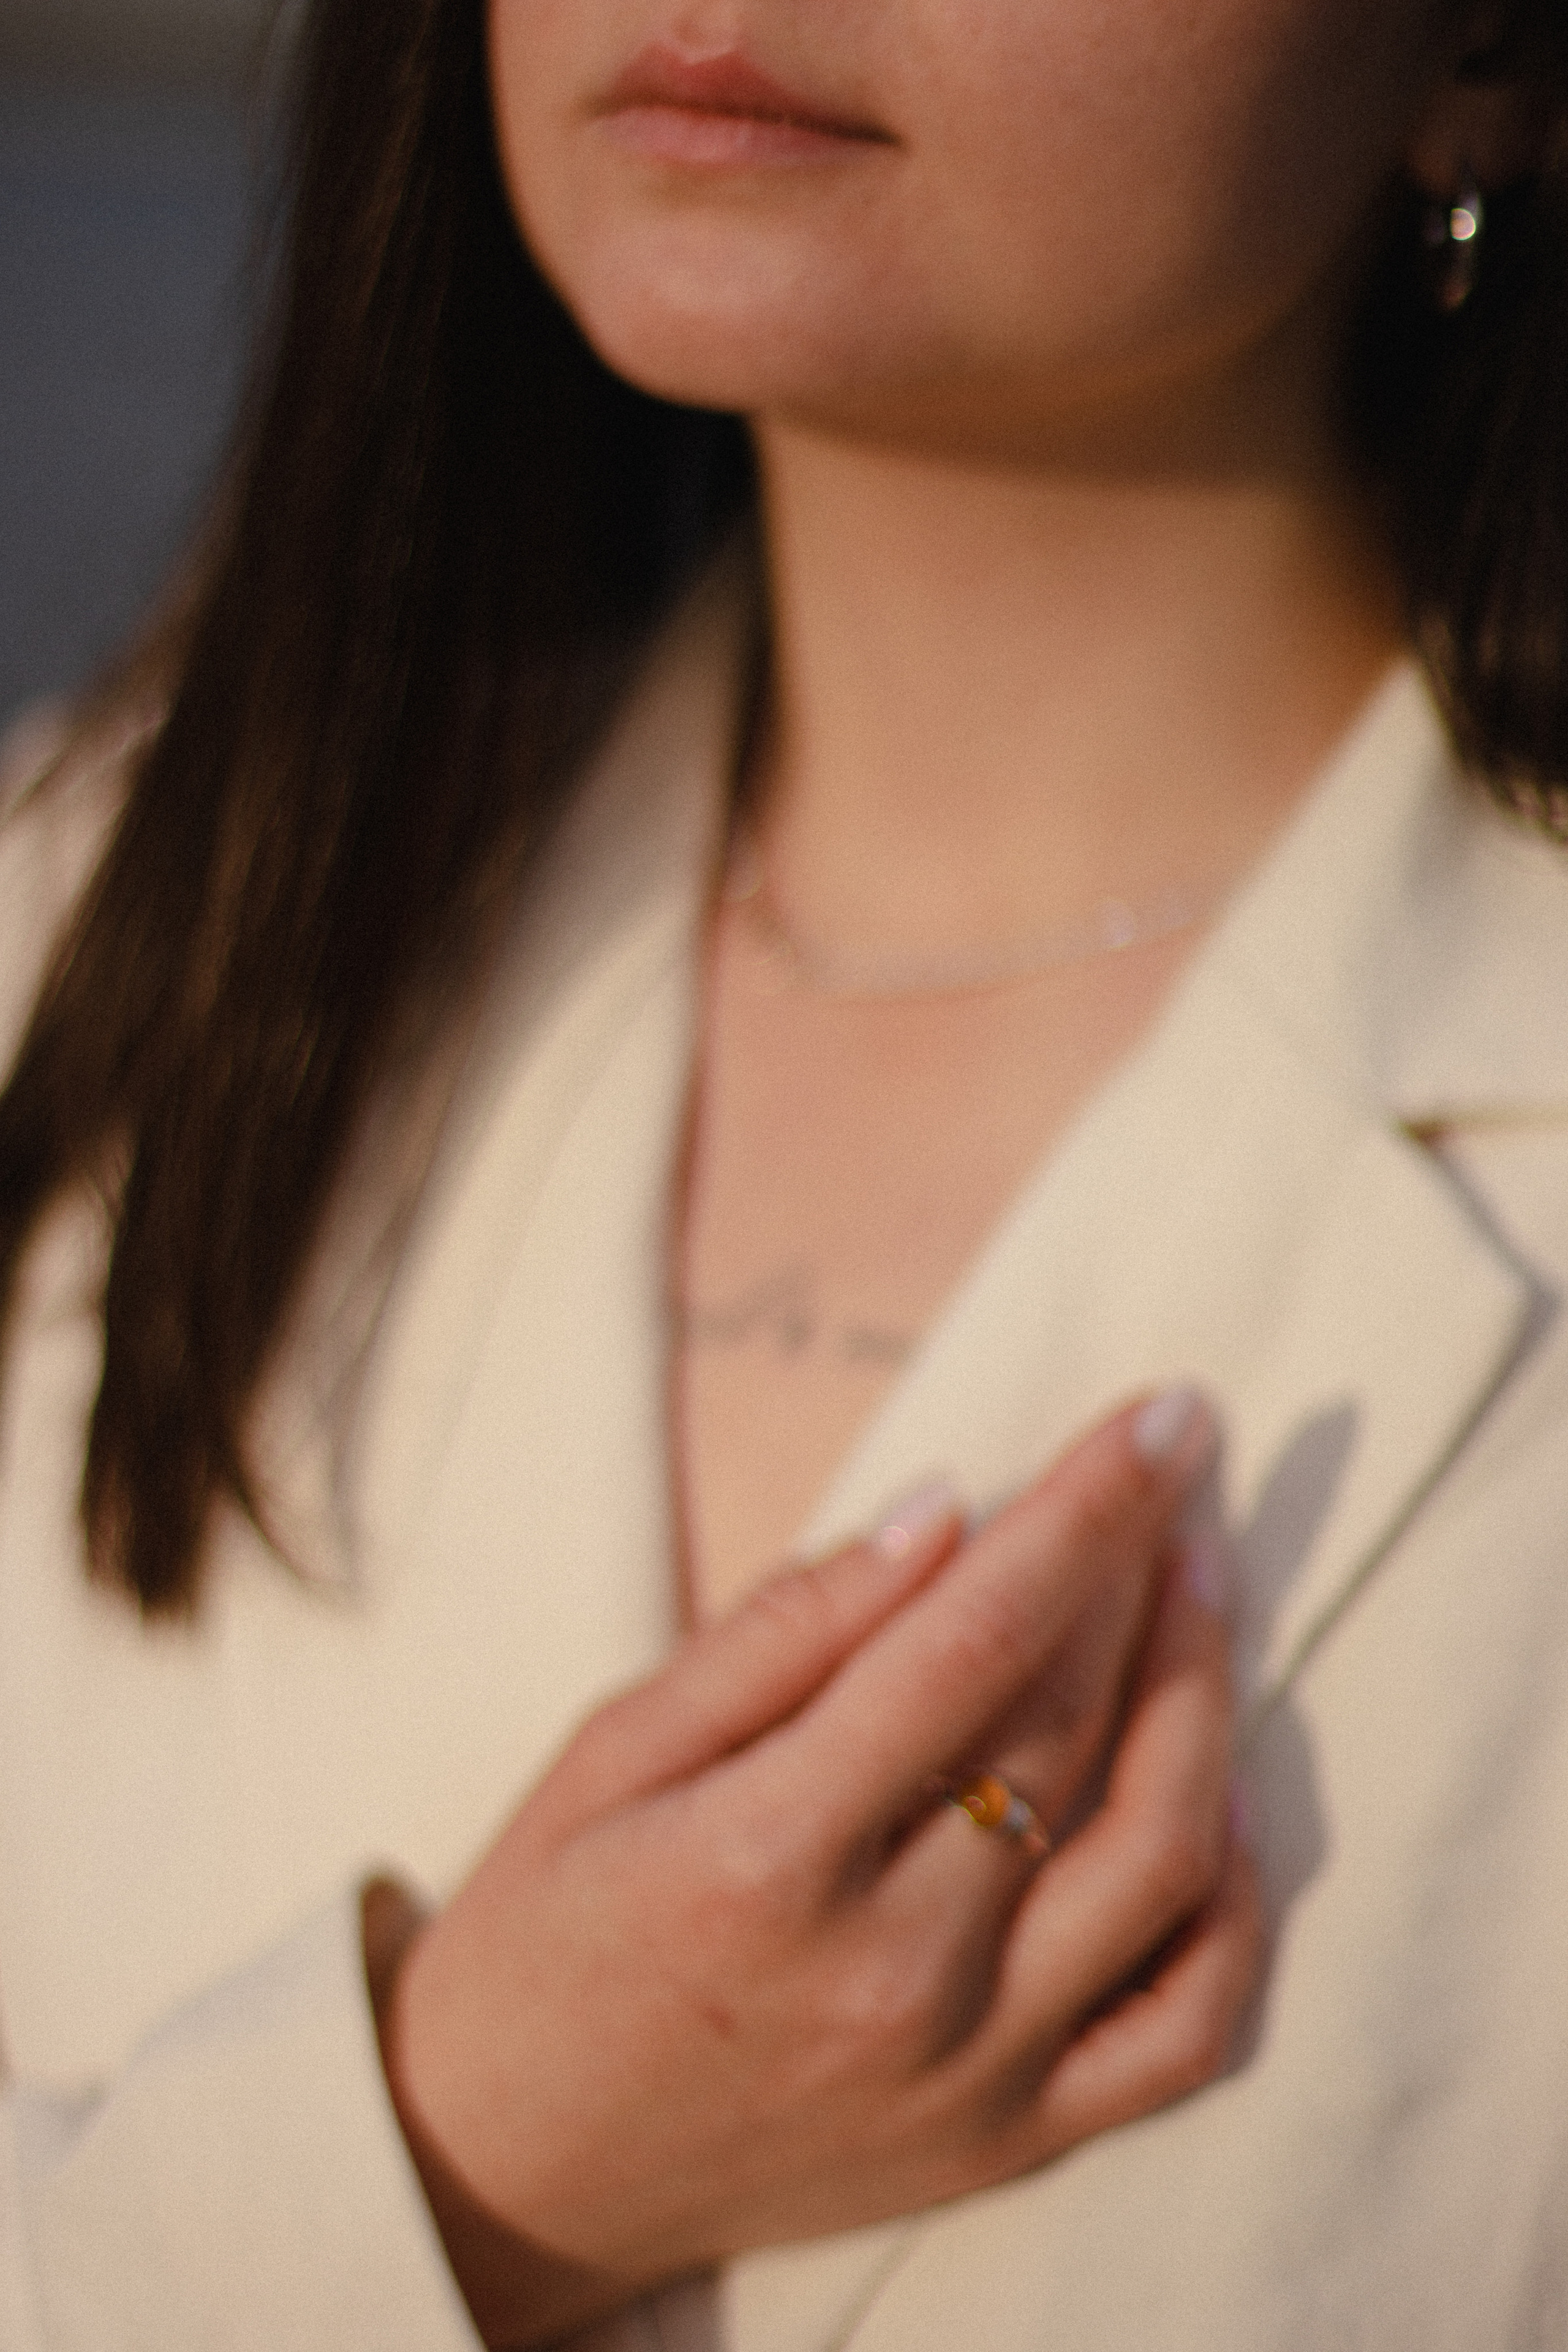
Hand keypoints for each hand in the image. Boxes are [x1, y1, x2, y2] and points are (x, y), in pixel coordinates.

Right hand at [370, 1391, 1260, 2348]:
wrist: (509, 2175)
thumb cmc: (543, 1931)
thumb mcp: (613, 1750)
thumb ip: (785, 1630)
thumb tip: (949, 1507)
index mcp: (767, 1854)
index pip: (976, 1640)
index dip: (1086, 1509)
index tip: (1167, 1411)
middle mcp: (889, 1972)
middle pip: (1074, 1727)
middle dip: (1148, 1570)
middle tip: (1180, 1473)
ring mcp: (965, 2072)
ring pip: (1162, 1858)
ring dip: (1205, 1700)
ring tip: (1202, 1590)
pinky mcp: (1007, 2141)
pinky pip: (1185, 2027)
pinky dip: (1235, 1902)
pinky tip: (1220, 1796)